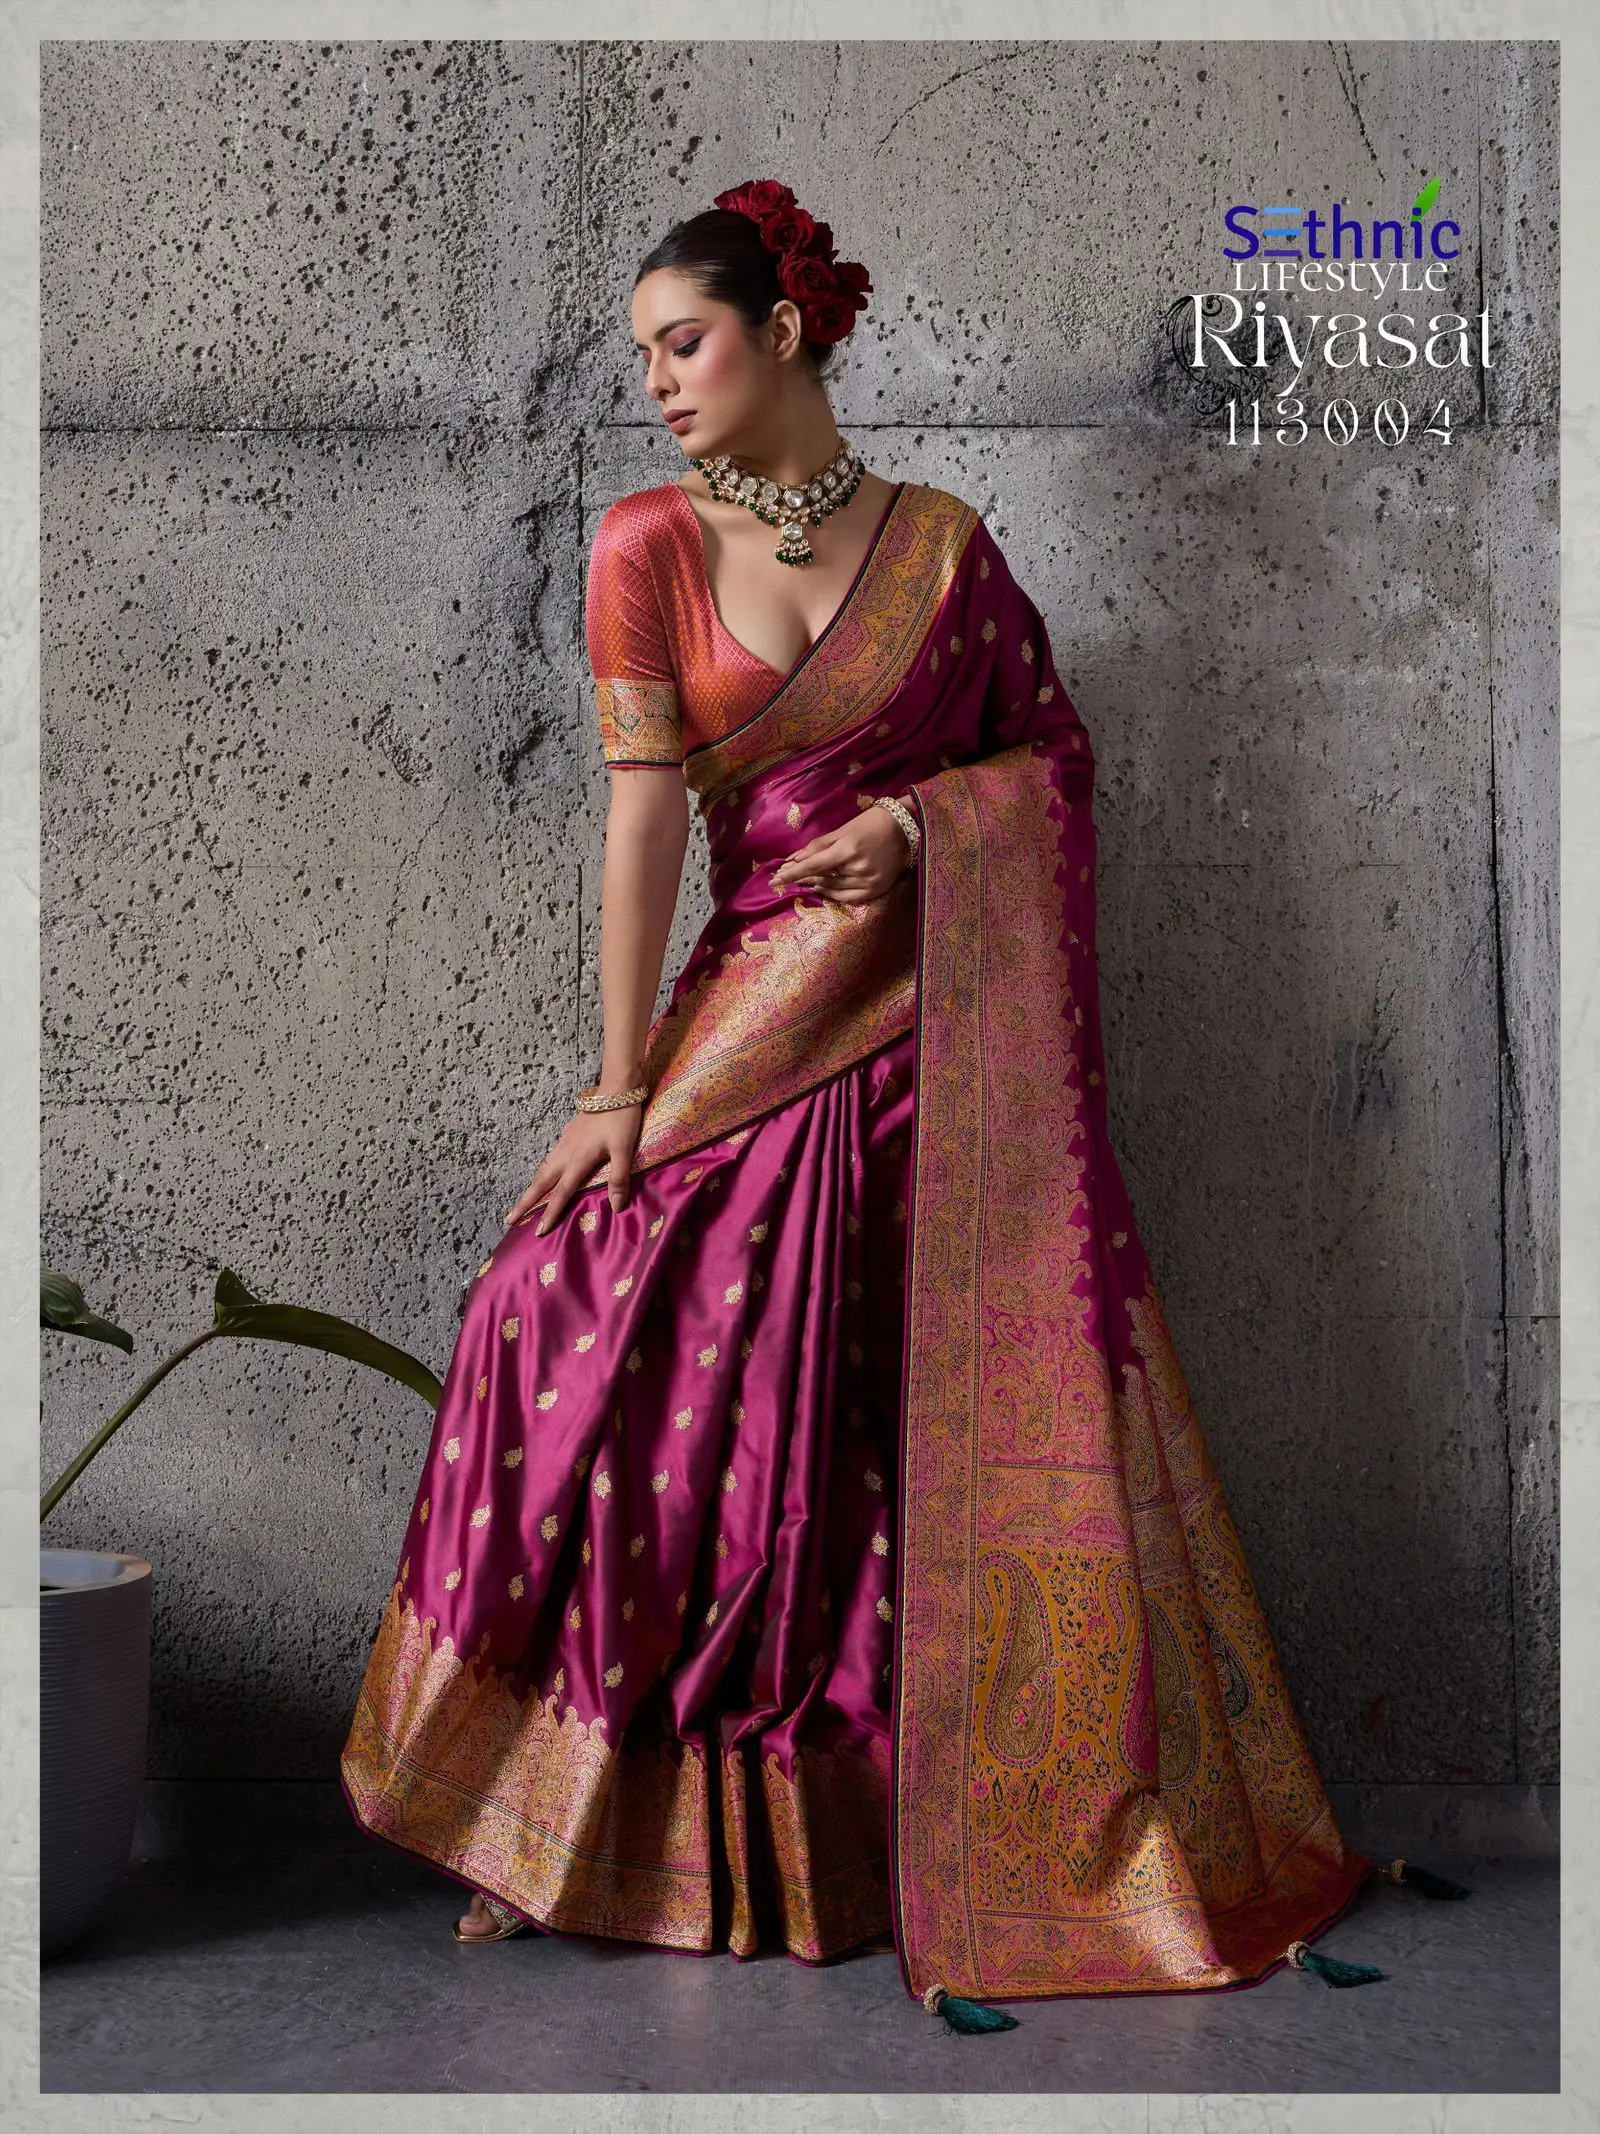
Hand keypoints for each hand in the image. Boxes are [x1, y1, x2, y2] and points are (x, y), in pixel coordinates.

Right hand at [506, 1100, 642, 1234]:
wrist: (617, 1088)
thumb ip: (619, 1178)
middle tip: (510, 1218)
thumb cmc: (622, 1119)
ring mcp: (565, 1140)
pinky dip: (544, 1169)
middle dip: (525, 1201)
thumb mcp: (625, 1150)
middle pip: (541, 1181)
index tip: (538, 1231)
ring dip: (533, 1185)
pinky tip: (548, 1170)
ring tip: (525, 1200)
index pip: (561, 1193)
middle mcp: (567, 1152)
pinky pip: (552, 1155)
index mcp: (578, 1160)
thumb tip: (615, 1207)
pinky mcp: (569, 1131)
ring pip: (544, 1167)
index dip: (550, 1213)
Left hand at [769, 799, 912, 904]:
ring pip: (833, 889)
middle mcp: (858, 868)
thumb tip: (792, 859)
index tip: (774, 880)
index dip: (792, 874)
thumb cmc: (870, 824)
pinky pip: (848, 898)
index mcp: (847, 849)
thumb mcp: (842, 830)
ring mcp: (868, 881)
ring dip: (816, 885)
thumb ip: (817, 847)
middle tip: (786, 876)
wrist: (904, 829)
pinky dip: (833, 895)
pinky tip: (822, 888)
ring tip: (806, 880)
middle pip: (822, 879)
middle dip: (803, 878)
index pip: (813, 866)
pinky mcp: (876, 890)